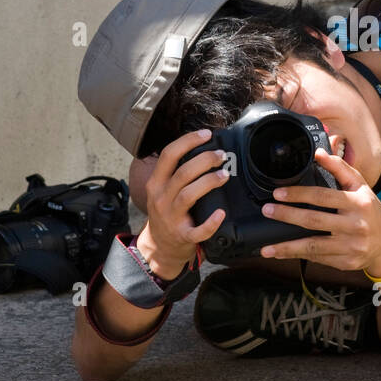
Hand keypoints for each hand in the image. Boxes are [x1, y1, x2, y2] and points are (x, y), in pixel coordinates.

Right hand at [135, 129, 228, 278]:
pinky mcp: (182, 236)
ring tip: (224, 175)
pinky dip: (210, 223)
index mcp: (156, 183)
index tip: (207, 134)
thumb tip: (201, 147)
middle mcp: (161, 198)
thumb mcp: (161, 189)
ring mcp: (171, 218)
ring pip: (188, 195)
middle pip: (182, 173)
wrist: (159, 246)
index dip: (188, 141)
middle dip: (205, 160)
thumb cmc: (166, 212)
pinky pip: (197, 231)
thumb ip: (175, 172)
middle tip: (222, 156)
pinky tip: (221, 214)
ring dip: (208, 182)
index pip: (168, 155)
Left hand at [258, 147, 380, 277]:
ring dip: (287, 247)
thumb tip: (318, 153)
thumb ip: (340, 168)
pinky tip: (282, 254)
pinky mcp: (346, 262)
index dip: (299, 194)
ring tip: (266, 247)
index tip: (279, 193)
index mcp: (358, 203)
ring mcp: (351, 247)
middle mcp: (355, 226)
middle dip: (288, 215)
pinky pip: (318, 258)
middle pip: (315, 221)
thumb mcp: (360, 186)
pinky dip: (298, 256)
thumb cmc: (369, 210)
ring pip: (313, 246)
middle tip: (268, 211)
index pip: (323, 196)